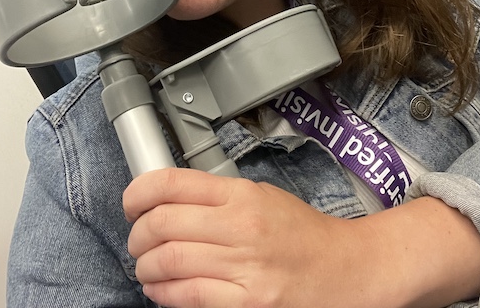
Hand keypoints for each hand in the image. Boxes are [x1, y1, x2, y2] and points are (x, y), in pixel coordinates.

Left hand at [124, 168, 479, 307]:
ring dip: (144, 266)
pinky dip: (162, 293)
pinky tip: (162, 289)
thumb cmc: (304, 235)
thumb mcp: (262, 197)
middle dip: (137, 234)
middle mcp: (241, 227)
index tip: (131, 202)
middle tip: (137, 239)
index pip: (171, 184)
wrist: (347, 271)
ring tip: (146, 266)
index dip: (138, 192)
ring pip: (166, 262)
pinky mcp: (246, 305)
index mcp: (243, 196)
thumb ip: (217, 197)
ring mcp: (243, 269)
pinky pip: (185, 298)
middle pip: (161, 224)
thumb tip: (167, 200)